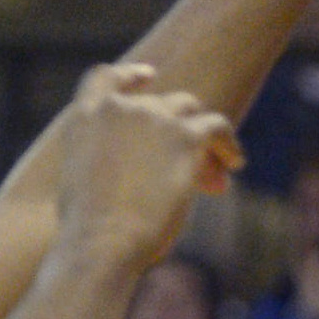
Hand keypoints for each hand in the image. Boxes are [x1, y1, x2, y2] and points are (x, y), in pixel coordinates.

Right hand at [56, 64, 239, 267]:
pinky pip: (216, 125)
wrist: (101, 243)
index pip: (105, 79)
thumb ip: (111, 163)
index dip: (129, 75)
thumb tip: (155, 169)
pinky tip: (235, 163)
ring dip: (202, 135)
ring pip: (188, 109)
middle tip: (193, 167)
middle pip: (157, 105)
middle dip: (174, 133)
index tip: (149, 74)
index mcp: (84, 119)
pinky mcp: (184, 135)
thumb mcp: (85, 187)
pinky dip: (228, 143)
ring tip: (219, 167)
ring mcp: (151, 117)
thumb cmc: (90, 233)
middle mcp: (117, 109)